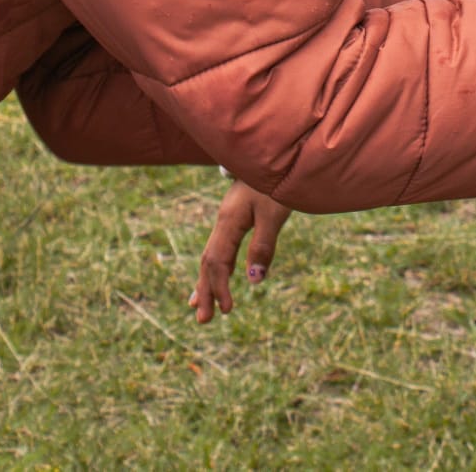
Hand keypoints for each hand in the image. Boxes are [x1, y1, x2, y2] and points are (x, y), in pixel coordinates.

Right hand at [189, 179, 292, 322]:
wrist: (275, 155)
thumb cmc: (276, 183)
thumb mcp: (274, 214)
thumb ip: (264, 245)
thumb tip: (254, 281)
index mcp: (229, 221)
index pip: (216, 261)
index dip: (218, 287)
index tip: (227, 310)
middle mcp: (223, 222)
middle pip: (208, 262)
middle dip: (205, 291)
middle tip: (204, 321)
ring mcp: (227, 220)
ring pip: (211, 256)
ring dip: (207, 282)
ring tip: (199, 308)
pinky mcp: (234, 219)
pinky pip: (219, 248)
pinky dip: (214, 268)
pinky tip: (216, 279)